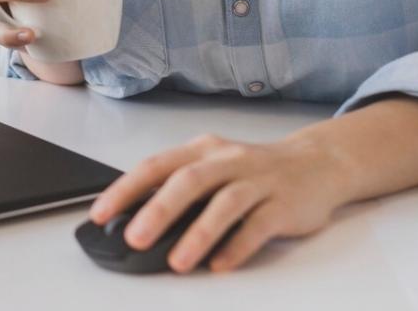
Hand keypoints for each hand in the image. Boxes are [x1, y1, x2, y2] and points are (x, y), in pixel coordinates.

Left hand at [88, 132, 349, 272]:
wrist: (317, 163)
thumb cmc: (253, 169)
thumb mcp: (213, 167)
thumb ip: (180, 188)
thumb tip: (135, 222)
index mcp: (202, 151)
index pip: (156, 166)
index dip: (126, 189)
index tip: (100, 214)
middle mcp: (227, 161)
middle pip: (189, 181)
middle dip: (158, 211)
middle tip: (134, 239)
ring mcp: (258, 181)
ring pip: (225, 203)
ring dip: (198, 234)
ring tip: (177, 262)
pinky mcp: (283, 205)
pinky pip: (258, 226)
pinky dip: (237, 246)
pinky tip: (220, 265)